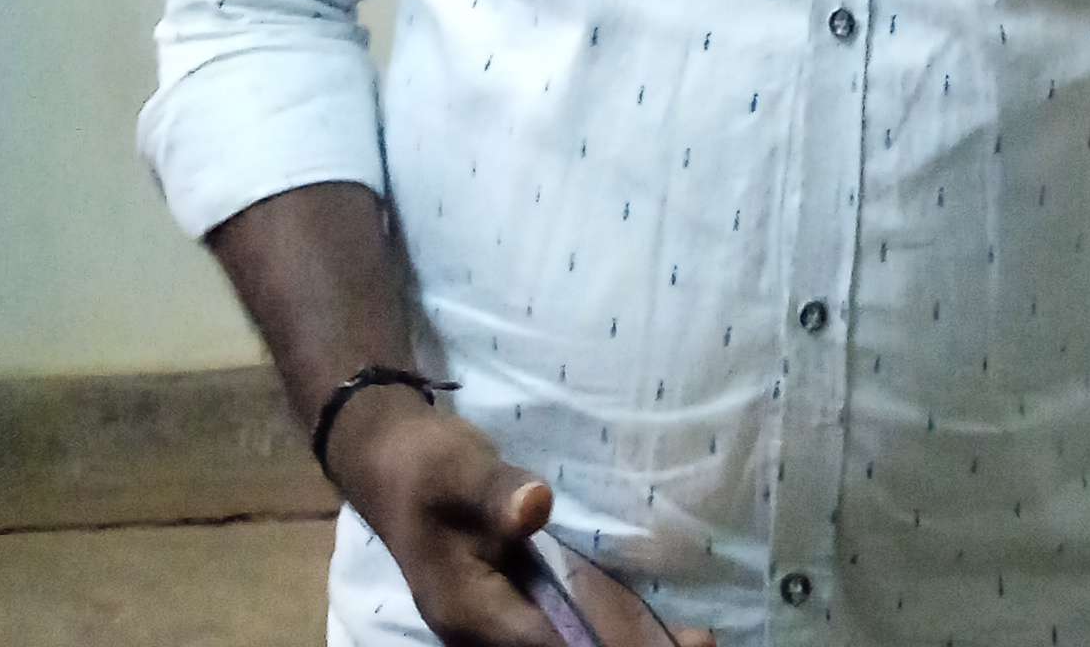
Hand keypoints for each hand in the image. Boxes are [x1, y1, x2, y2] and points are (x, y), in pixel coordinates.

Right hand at [325, 396, 715, 646]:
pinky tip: (653, 627)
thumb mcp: (461, 470)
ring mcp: (496, 623)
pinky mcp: (510, 606)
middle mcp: (485, 633)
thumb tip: (536, 505)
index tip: (664, 643)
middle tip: (701, 640)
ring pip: (563, 645)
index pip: (549, 644)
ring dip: (622, 641)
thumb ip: (499, 494)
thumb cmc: (425, 465)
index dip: (608, 644)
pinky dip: (604, 628)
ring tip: (694, 639)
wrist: (389, 460)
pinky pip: (561, 629)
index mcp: (471, 613)